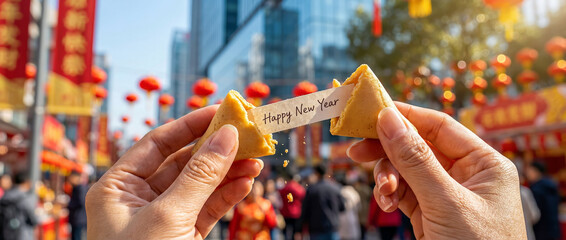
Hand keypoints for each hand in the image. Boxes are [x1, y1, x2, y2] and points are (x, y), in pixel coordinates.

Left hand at [86, 106, 262, 239]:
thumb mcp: (168, 216)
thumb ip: (199, 175)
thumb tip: (227, 136)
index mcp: (117, 187)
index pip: (158, 143)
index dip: (191, 124)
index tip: (223, 110)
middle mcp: (139, 199)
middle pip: (184, 161)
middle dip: (217, 148)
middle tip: (247, 133)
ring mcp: (164, 218)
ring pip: (201, 184)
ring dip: (230, 170)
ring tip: (257, 158)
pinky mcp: (184, 235)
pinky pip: (209, 207)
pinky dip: (229, 194)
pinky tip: (247, 181)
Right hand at [347, 103, 525, 238]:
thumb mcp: (446, 201)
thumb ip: (416, 160)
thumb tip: (388, 119)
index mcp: (484, 163)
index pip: (439, 126)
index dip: (404, 116)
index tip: (371, 111)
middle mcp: (466, 175)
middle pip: (417, 146)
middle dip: (387, 150)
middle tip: (354, 149)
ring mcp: (445, 194)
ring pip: (405, 170)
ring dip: (387, 177)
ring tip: (382, 193)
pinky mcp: (429, 212)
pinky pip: (403, 191)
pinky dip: (390, 194)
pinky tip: (386, 202)